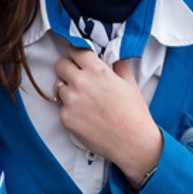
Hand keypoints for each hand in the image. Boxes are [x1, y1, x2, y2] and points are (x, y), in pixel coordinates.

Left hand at [54, 49, 161, 185]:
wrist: (133, 143)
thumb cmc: (134, 114)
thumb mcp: (130, 83)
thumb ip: (119, 64)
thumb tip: (114, 54)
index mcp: (97, 70)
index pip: (74, 50)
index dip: (76, 53)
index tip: (77, 58)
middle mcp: (81, 82)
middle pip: (60, 65)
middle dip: (67, 69)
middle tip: (77, 77)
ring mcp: (71, 100)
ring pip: (58, 86)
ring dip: (67, 90)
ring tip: (84, 100)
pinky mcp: (66, 117)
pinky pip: (61, 107)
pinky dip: (70, 109)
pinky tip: (85, 116)